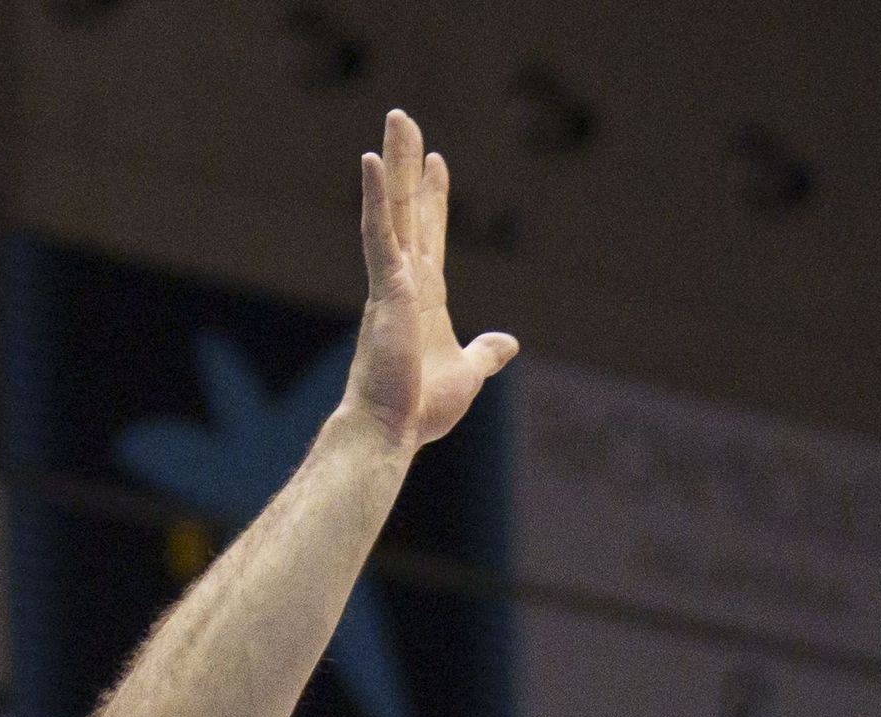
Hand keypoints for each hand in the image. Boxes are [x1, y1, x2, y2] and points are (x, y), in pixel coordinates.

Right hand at [342, 109, 518, 450]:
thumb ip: (485, 353)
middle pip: (408, 212)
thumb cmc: (419, 410)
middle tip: (405, 122)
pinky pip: (378, 234)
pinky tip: (371, 161)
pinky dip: (374, 198)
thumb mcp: (468, 373)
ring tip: (396, 120)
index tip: (436, 164)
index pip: (429, 237)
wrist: (390, 432)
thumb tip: (509, 343)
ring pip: (392, 210)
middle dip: (407, 166)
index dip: (434, 200)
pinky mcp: (384, 289)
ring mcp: (391, 283)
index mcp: (423, 299)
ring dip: (393, 164)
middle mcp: (403, 283)